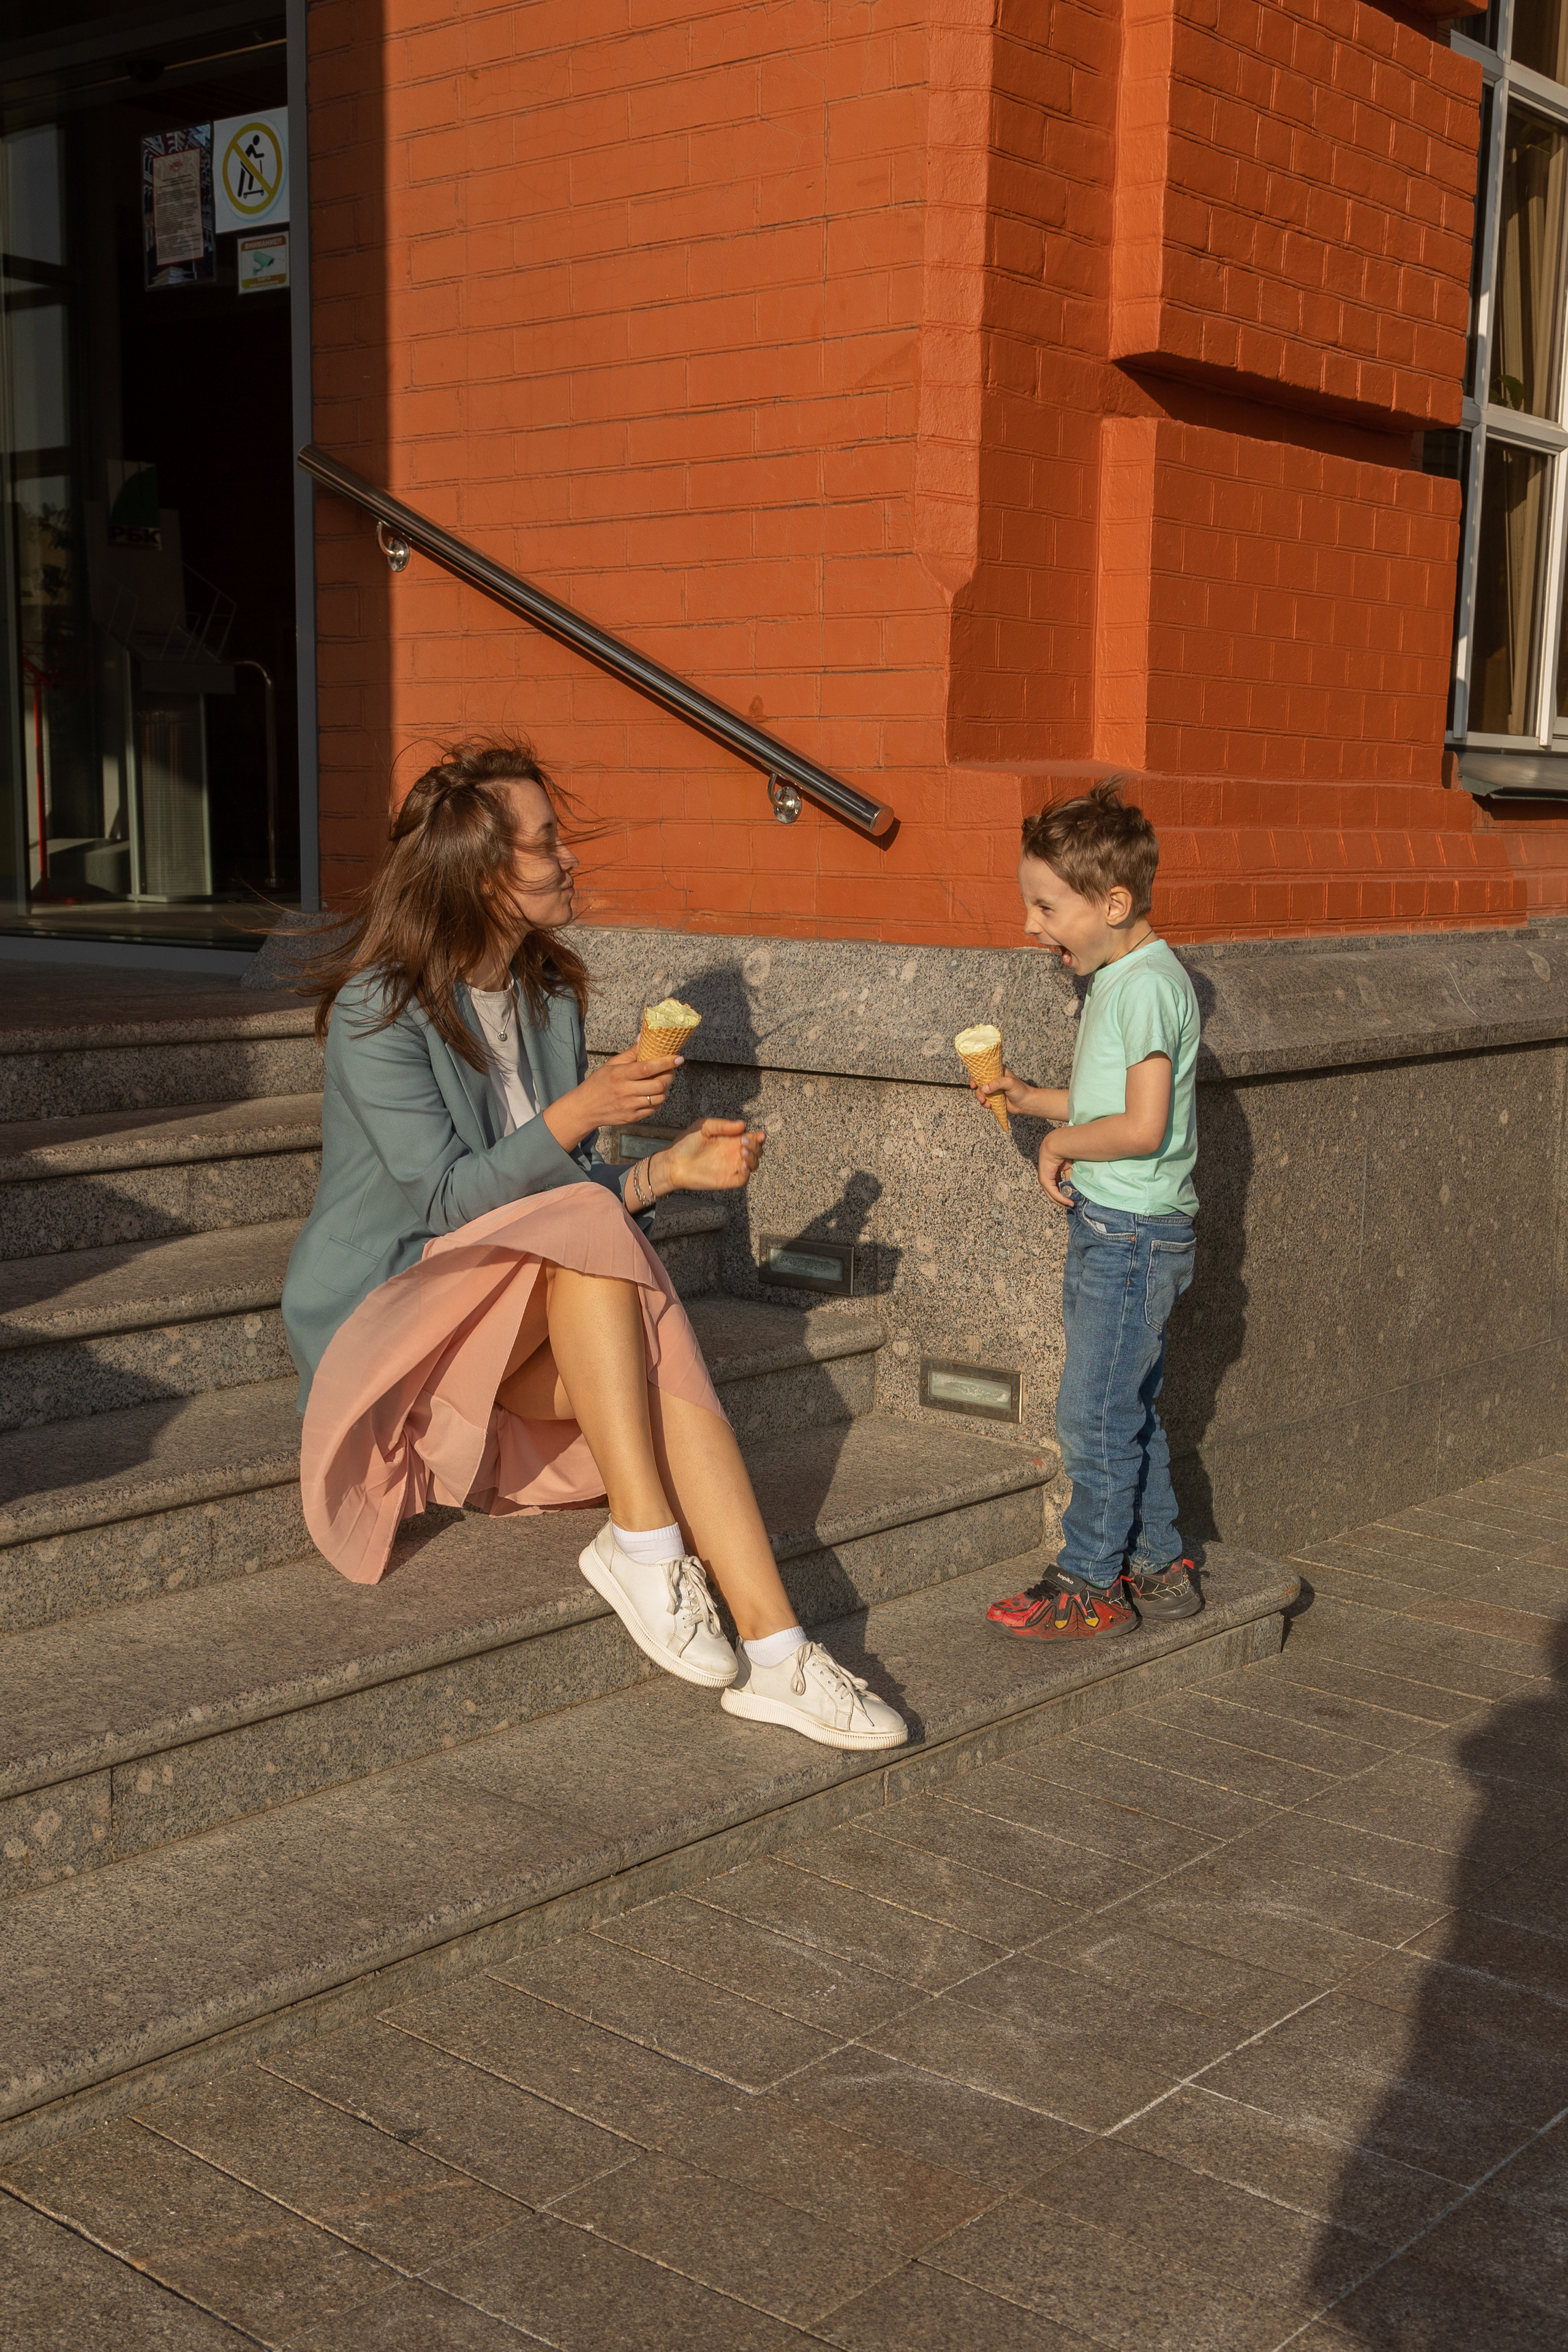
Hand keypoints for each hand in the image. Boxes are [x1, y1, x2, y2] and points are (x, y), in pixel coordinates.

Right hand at [544, 1047, 679, 1151]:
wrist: (585, 1108)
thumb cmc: (599, 1083)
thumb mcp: (611, 1065)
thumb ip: (630, 1053)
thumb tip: (644, 1037)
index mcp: (620, 1075)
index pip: (647, 1068)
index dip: (665, 1062)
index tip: (678, 1058)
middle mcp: (625, 1091)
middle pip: (658, 1085)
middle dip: (669, 1076)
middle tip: (670, 1070)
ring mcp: (630, 1106)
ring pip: (658, 1098)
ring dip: (664, 1089)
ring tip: (661, 1082)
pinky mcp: (632, 1117)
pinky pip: (653, 1109)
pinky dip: (657, 1100)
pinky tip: (652, 1094)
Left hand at [655, 1119, 764, 1192]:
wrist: (673, 1162)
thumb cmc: (686, 1143)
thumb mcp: (704, 1126)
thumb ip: (723, 1125)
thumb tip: (743, 1125)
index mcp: (731, 1140)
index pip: (752, 1138)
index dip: (759, 1136)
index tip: (760, 1134)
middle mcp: (734, 1153)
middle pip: (757, 1151)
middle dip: (757, 1146)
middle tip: (745, 1142)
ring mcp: (731, 1167)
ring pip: (754, 1165)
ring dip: (754, 1158)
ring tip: (743, 1151)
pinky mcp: (727, 1180)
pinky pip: (743, 1179)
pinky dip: (747, 1172)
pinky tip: (742, 1164)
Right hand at [975, 1065, 1029, 1114]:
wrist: (1026, 1103)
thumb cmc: (1020, 1090)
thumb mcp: (1009, 1083)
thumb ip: (996, 1084)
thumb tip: (983, 1089)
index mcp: (998, 1071)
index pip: (983, 1070)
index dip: (976, 1076)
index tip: (973, 1083)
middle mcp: (994, 1080)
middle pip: (979, 1083)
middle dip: (977, 1090)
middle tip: (980, 1096)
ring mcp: (994, 1090)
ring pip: (981, 1093)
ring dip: (980, 1098)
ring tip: (985, 1103)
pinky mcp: (994, 1099)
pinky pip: (985, 1100)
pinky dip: (984, 1104)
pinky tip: (988, 1106)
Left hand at [1038, 1130, 1074, 1207]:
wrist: (1060, 1143)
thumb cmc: (1066, 1150)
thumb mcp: (1069, 1166)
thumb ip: (1069, 1176)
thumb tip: (1075, 1186)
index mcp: (1051, 1170)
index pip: (1056, 1184)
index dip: (1063, 1192)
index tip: (1072, 1198)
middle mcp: (1046, 1174)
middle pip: (1053, 1191)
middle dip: (1062, 1198)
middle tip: (1070, 1204)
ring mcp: (1043, 1176)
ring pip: (1051, 1193)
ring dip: (1061, 1200)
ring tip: (1069, 1205)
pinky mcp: (1044, 1178)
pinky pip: (1052, 1191)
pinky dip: (1060, 1197)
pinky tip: (1067, 1201)